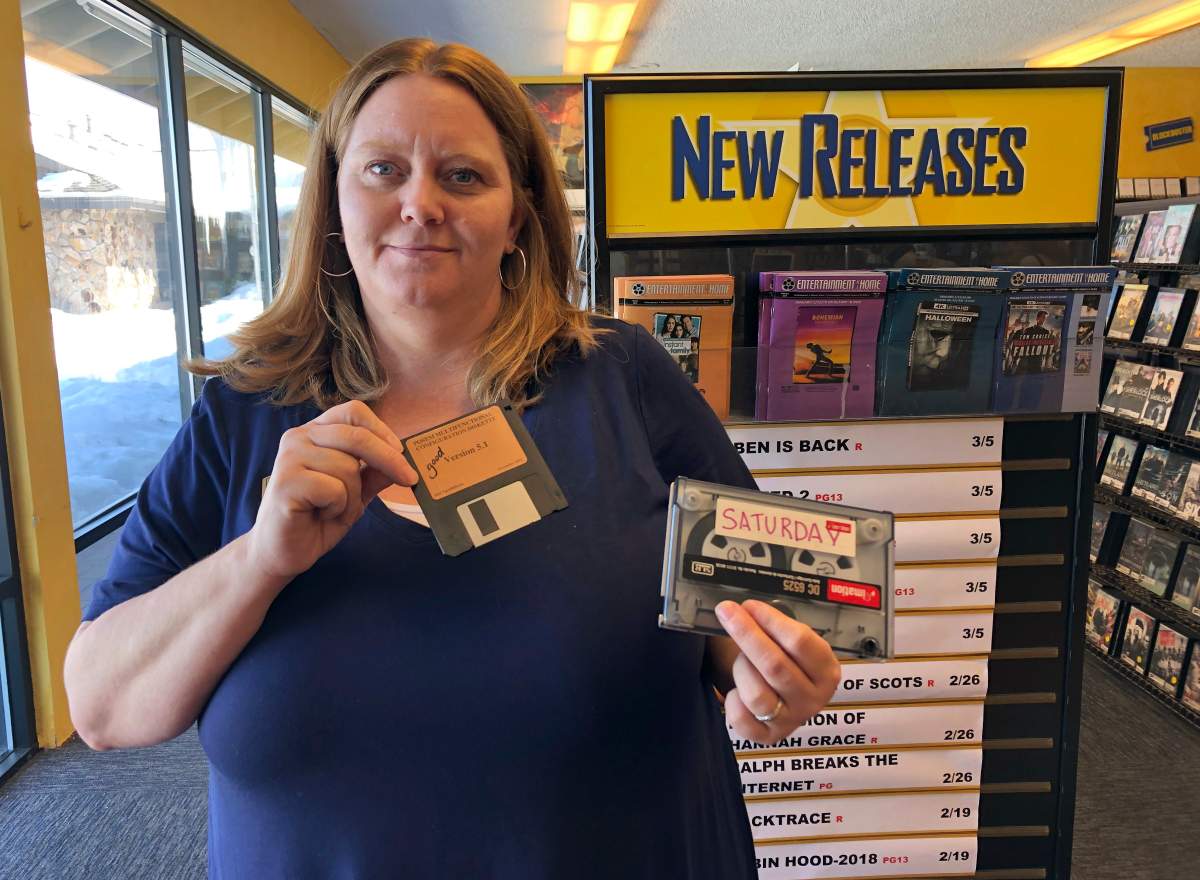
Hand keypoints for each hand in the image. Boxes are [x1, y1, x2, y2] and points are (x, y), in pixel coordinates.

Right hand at [246, 400, 417, 581]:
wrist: (282, 551)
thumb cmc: (317, 518)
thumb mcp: (355, 492)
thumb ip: (373, 473)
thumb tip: (402, 458)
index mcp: (315, 432)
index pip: (353, 413)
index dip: (382, 430)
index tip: (402, 452)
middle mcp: (299, 437)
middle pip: (356, 436)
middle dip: (389, 460)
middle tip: (409, 479)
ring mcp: (289, 458)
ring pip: (347, 467)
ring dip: (353, 497)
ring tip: (335, 510)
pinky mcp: (285, 482)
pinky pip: (333, 490)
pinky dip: (338, 508)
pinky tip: (321, 515)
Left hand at [715, 599, 841, 744]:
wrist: (782, 697)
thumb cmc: (784, 662)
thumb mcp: (789, 643)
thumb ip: (774, 627)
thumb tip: (745, 609)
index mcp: (826, 671)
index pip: (800, 642)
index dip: (770, 620)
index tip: (748, 606)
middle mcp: (813, 699)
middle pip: (775, 665)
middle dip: (747, 635)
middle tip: (727, 613)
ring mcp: (792, 720)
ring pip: (757, 695)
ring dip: (742, 670)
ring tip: (742, 662)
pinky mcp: (769, 737)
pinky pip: (742, 719)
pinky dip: (733, 702)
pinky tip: (737, 691)